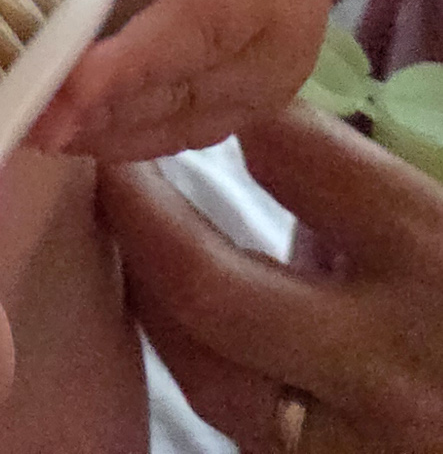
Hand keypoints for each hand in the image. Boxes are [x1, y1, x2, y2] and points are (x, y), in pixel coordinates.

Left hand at [31, 0, 346, 157]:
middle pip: (181, 90)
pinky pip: (187, 130)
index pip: (193, 28)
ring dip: (106, 133)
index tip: (66, 86)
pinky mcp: (253, 103)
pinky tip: (74, 133)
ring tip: (30, 129)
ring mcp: (269, 85)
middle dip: (99, 110)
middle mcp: (275, 46)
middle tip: (19, 116)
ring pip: (180, 123)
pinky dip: (129, 137)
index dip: (130, 63)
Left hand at [101, 108, 442, 452]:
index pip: (303, 161)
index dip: (242, 120)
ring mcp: (351, 448)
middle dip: (139, 218)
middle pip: (211, 285)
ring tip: (130, 236)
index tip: (214, 101)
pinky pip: (239, 431)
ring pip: (205, 372)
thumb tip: (269, 124)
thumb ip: (374, 189)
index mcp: (437, 262)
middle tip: (111, 165)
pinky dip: (201, 367)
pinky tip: (184, 321)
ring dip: (151, 298)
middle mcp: (388, 364)